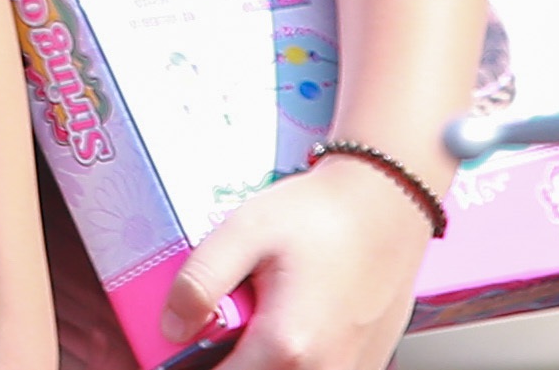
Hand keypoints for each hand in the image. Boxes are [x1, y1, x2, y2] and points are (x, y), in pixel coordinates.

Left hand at [158, 153, 442, 369]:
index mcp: (286, 345)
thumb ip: (201, 282)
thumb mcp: (244, 232)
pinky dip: (295, 356)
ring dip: (262, 355)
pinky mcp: (365, 365)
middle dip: (231, 357)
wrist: (385, 205)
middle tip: (228, 320)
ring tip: (263, 315)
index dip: (192, 362)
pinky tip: (294, 320)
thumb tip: (172, 328)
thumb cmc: (321, 216)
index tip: (188, 339)